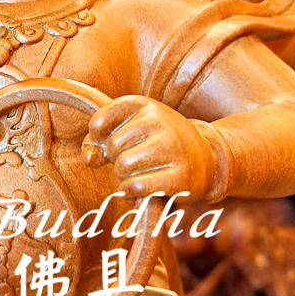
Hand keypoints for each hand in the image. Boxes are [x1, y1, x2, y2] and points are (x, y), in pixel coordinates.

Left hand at [82, 95, 214, 200]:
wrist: (205, 158)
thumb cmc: (156, 144)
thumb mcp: (128, 131)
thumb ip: (98, 141)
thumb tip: (89, 158)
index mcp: (142, 104)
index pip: (99, 123)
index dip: (98, 138)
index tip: (108, 141)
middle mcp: (158, 120)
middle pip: (113, 147)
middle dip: (117, 159)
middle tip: (134, 160)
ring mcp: (172, 146)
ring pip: (124, 167)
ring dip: (125, 176)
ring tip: (141, 172)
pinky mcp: (180, 176)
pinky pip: (137, 186)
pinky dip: (132, 190)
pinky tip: (141, 187)